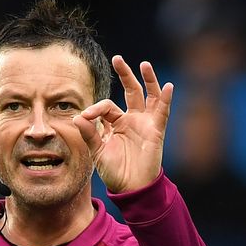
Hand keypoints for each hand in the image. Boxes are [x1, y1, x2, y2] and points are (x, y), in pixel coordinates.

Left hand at [73, 55, 172, 192]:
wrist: (131, 187)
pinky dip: (165, 99)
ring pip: (148, 96)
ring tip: (145, 64)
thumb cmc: (114, 170)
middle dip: (125, 75)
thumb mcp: (97, 151)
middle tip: (117, 58)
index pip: (106, 106)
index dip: (95, 108)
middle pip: (130, 91)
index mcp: (115, 123)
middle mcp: (131, 119)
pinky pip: (162, 112)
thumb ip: (88, 133)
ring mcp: (145, 123)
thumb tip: (77, 116)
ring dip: (148, 80)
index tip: (85, 116)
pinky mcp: (156, 131)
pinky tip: (167, 87)